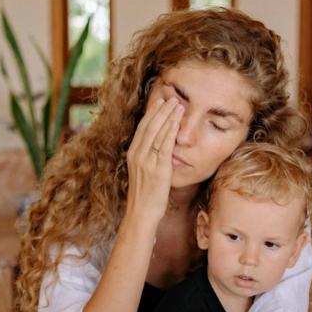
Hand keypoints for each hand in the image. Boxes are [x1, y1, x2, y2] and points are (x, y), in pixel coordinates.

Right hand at [125, 97, 183, 227]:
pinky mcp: (158, 169)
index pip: (142, 128)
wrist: (142, 213)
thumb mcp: (142, 173)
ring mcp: (147, 161)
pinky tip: (176, 122)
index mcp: (133, 154)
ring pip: (157, 133)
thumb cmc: (144, 196)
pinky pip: (164, 146)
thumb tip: (156, 148)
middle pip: (150, 126)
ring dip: (169, 117)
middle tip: (173, 98)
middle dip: (162, 110)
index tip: (160, 102)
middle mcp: (138, 155)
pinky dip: (170, 132)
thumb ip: (147, 159)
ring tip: (178, 105)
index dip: (151, 113)